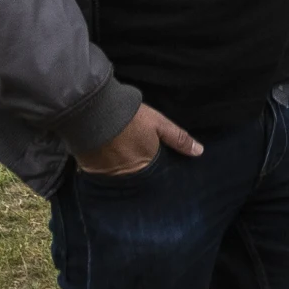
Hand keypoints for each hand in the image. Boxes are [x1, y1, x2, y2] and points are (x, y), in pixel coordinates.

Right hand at [76, 103, 202, 174]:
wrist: (93, 111)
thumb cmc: (130, 117)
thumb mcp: (159, 124)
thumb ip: (178, 139)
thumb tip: (199, 152)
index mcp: (146, 165)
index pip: (155, 174)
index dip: (155, 168)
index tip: (155, 163)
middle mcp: (127, 175)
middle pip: (136, 178)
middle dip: (137, 173)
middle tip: (135, 161)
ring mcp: (107, 174)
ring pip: (117, 177)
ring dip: (118, 171)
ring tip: (118, 160)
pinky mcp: (89, 170)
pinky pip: (99, 174)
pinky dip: (101, 168)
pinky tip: (101, 159)